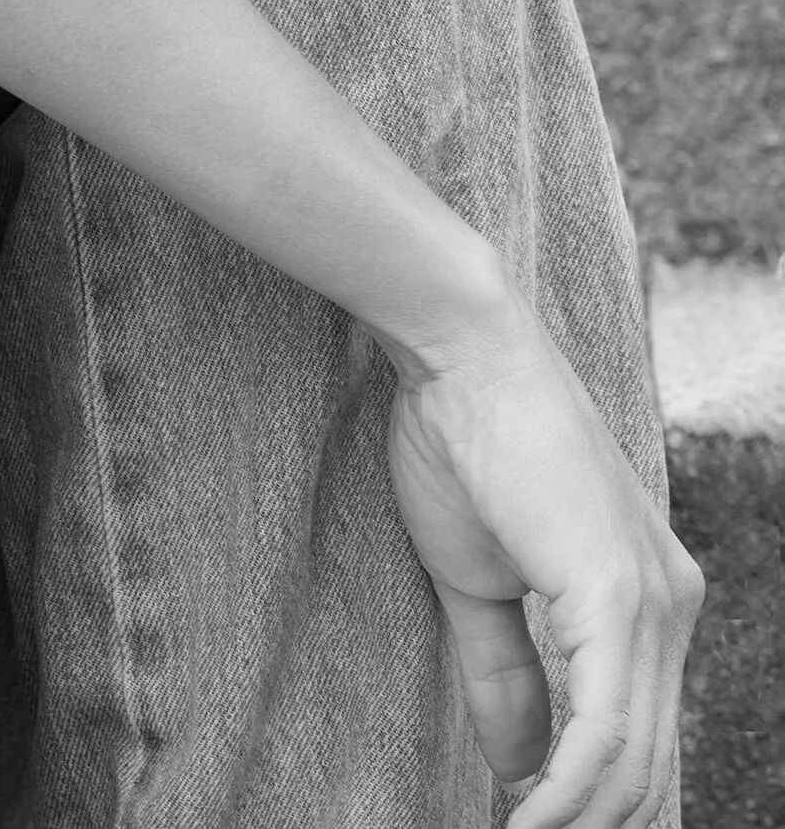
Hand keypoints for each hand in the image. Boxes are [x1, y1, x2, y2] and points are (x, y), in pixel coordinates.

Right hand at [384, 289, 701, 825]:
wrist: (460, 350)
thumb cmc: (464, 440)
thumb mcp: (480, 580)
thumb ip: (506, 675)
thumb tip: (518, 771)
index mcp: (650, 596)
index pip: (641, 737)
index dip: (594, 804)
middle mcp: (671, 605)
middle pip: (647, 768)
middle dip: (589, 825)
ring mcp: (651, 603)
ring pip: (632, 765)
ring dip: (573, 822)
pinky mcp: (616, 601)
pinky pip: (602, 735)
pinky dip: (563, 797)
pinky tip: (522, 822)